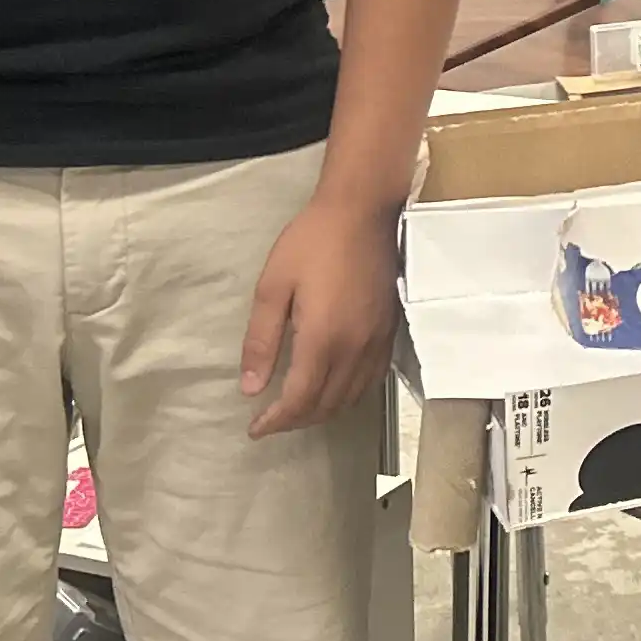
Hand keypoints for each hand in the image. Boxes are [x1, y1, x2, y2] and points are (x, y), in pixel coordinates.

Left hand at [241, 191, 398, 440]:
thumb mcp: (273, 286)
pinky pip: (370, 381)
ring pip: (350, 399)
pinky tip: (332, 388)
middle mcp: (354, 350)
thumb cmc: (312, 242)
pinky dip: (347, 396)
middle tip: (270, 420)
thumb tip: (250, 388)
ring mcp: (376, 343)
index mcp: (322, 339)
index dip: (276, 421)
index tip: (255, 429)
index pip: (300, 400)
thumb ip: (260, 341)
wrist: (364, 211)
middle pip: (326, 406)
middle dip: (296, 421)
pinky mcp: (390, 333)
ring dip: (322, 412)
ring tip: (297, 409)